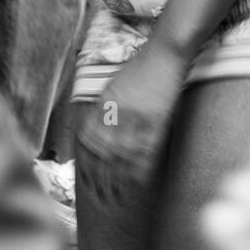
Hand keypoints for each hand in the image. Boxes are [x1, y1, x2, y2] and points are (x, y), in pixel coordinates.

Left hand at [76, 42, 187, 200]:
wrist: (164, 53)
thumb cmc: (140, 66)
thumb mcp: (113, 84)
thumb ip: (103, 107)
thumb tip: (92, 130)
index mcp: (103, 103)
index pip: (88, 139)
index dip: (86, 162)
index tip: (85, 178)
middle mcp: (116, 112)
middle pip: (103, 151)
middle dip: (99, 176)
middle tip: (97, 195)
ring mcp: (136, 116)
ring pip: (122, 155)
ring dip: (117, 177)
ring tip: (114, 196)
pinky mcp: (156, 119)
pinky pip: (146, 149)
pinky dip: (140, 167)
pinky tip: (137, 181)